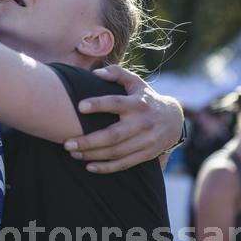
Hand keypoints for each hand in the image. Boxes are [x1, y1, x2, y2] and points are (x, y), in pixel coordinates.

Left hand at [63, 65, 183, 173]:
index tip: (79, 106)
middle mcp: (143, 123)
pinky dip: (106, 168)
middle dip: (89, 141)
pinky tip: (89, 166)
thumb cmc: (145, 98)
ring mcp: (146, 141)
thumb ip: (116, 74)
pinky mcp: (146, 155)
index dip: (98, 104)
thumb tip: (96, 73)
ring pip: (116, 152)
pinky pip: (124, 164)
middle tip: (67, 143)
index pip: (116, 103)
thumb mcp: (135, 82)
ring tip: (72, 153)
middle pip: (113, 135)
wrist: (174, 119)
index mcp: (138, 103)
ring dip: (92, 155)